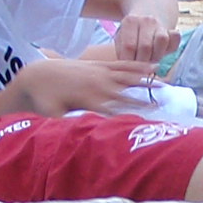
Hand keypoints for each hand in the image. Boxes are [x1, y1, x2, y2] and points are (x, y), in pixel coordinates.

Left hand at [4, 52, 166, 116]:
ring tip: (165, 86)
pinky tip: (152, 66)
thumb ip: (66, 126)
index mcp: (89, 99)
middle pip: (127, 93)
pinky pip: (123, 64)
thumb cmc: (43, 100)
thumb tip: (78, 139)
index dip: (131, 116)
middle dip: (145, 99)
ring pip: (128, 76)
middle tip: (165, 106)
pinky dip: (138, 65)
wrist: (37, 75)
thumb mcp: (52, 116)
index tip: (147, 122)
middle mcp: (98, 84)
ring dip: (146, 81)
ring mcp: (100, 72)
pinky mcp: (100, 65)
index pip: (115, 110)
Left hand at [114, 11, 178, 64]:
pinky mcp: (173, 31)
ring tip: (149, 61)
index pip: (129, 46)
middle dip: (142, 62)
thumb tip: (124, 68)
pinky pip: (176, 37)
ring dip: (156, 56)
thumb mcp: (120, 40)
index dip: (129, 61)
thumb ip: (121, 52)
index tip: (128, 68)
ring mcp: (161, 24)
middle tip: (139, 68)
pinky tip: (162, 53)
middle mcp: (146, 20)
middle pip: (146, 46)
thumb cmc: (130, 35)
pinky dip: (170, 47)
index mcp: (130, 21)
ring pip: (162, 40)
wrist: (147, 14)